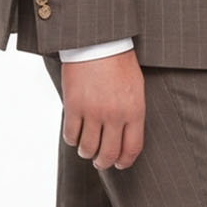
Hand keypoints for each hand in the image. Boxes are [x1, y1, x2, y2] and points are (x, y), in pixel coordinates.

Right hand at [60, 50, 145, 168]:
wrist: (99, 42)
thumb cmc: (119, 63)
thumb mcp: (136, 88)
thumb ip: (133, 113)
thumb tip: (125, 137)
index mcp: (135, 111)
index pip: (132, 148)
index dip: (125, 161)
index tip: (120, 164)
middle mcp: (115, 115)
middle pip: (109, 153)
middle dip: (104, 163)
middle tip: (100, 162)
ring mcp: (93, 112)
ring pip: (88, 148)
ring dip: (86, 153)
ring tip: (86, 150)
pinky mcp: (74, 106)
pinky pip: (71, 134)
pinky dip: (72, 140)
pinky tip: (74, 136)